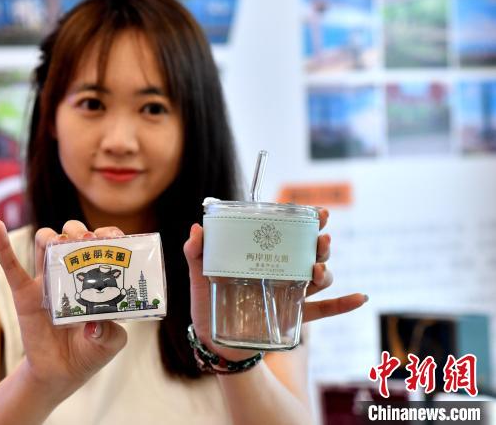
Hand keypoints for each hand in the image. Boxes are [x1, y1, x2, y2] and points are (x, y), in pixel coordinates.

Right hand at [0, 218, 126, 398]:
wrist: (61, 373)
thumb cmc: (91, 350)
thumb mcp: (110, 343)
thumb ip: (109, 333)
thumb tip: (93, 325)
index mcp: (94, 276)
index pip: (102, 243)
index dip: (108, 234)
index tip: (113, 237)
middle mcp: (70, 271)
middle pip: (71, 235)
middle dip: (79, 231)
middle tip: (87, 241)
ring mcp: (46, 280)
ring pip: (44, 243)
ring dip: (51, 236)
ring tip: (59, 241)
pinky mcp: (24, 293)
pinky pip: (11, 266)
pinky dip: (2, 244)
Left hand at [184, 208, 366, 360]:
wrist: (215, 344)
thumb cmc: (207, 307)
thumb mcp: (199, 279)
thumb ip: (196, 255)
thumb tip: (197, 228)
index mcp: (262, 257)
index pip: (287, 234)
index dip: (305, 221)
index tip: (317, 211)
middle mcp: (280, 271)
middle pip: (309, 252)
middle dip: (319, 243)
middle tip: (321, 237)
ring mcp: (290, 293)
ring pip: (318, 278)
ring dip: (325, 270)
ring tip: (317, 269)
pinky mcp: (294, 317)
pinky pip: (325, 311)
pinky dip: (344, 304)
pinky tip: (360, 297)